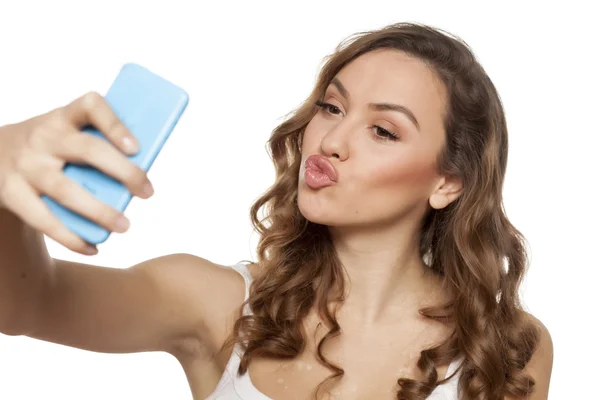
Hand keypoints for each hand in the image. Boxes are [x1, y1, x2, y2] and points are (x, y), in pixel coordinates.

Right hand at [0, 92, 153, 254]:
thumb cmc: (51, 146)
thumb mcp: (68, 132)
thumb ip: (98, 144)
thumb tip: (140, 174)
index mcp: (64, 117)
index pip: (90, 106)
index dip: (115, 125)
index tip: (137, 148)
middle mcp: (44, 137)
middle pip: (88, 151)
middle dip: (123, 172)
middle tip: (147, 191)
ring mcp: (26, 165)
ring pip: (66, 190)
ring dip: (99, 211)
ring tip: (124, 225)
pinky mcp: (12, 193)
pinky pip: (43, 219)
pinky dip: (71, 238)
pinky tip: (93, 247)